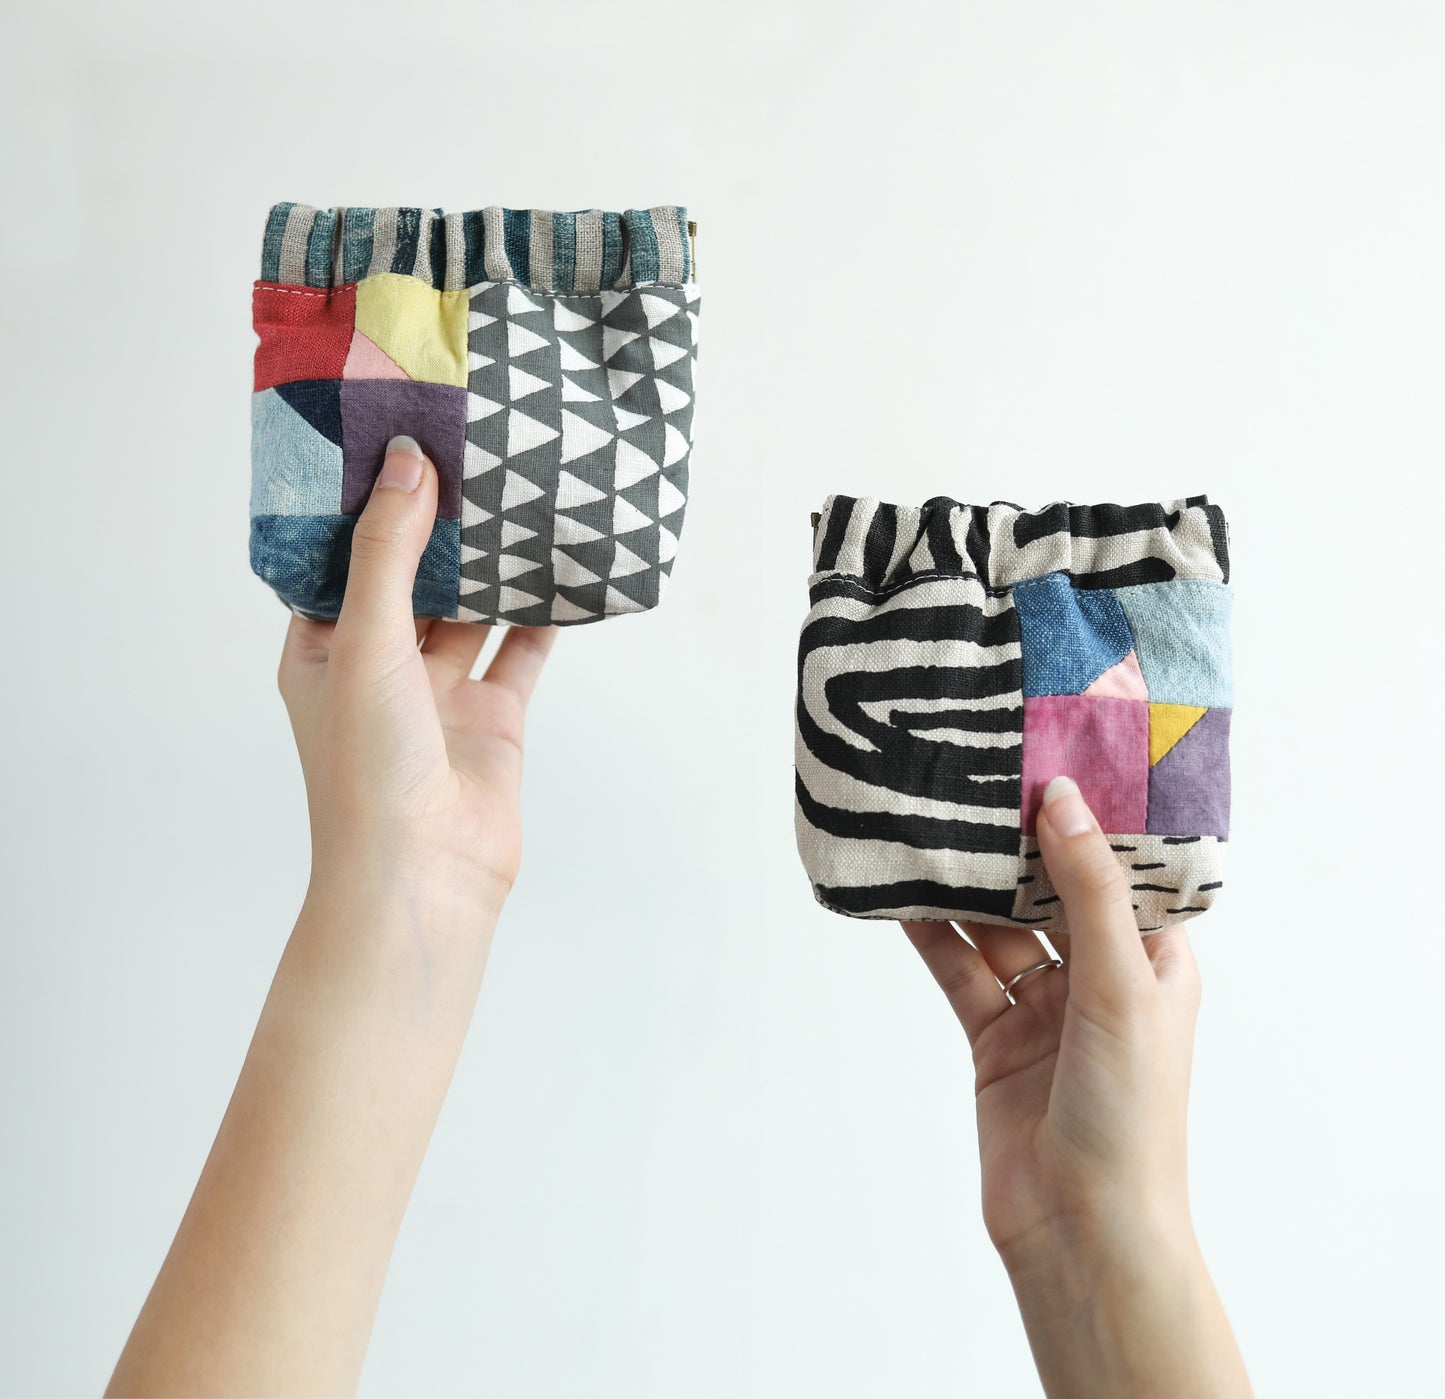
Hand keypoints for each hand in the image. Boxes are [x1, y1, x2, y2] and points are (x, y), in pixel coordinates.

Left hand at [278, 434, 555, 905]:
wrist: (426, 873)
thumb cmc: (367, 769)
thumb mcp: (365, 642)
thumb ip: (388, 552)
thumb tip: (408, 463)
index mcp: (325, 649)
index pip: (342, 561)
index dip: (366, 507)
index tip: (393, 444)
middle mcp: (380, 667)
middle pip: (412, 579)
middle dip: (437, 527)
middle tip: (466, 455)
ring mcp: (439, 693)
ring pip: (470, 611)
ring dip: (490, 565)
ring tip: (515, 495)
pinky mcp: (493, 716)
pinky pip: (519, 651)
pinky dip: (540, 615)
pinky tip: (559, 568)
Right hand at [903, 773, 1198, 1258]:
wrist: (1081, 1228)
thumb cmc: (1131, 1112)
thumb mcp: (1120, 984)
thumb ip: (1087, 890)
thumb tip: (1062, 799)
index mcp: (1153, 962)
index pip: (1121, 871)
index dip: (1088, 819)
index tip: (1048, 760)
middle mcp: (1099, 979)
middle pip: (1049, 893)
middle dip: (1015, 846)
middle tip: (975, 783)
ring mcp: (1043, 1010)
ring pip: (997, 929)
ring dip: (966, 888)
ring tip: (929, 828)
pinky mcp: (994, 1039)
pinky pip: (960, 972)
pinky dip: (932, 937)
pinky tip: (903, 900)